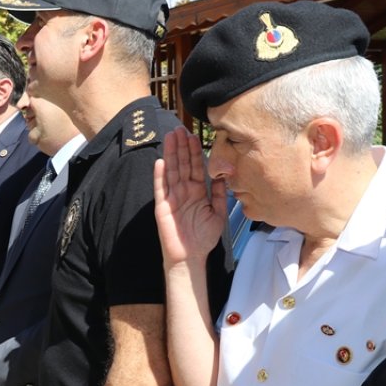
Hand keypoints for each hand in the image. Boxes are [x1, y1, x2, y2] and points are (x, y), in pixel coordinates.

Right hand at [154, 127, 226, 267]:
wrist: (191, 257)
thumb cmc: (204, 238)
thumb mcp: (218, 213)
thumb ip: (220, 194)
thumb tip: (225, 176)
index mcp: (197, 192)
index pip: (196, 167)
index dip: (195, 151)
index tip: (194, 135)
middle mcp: (184, 192)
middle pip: (182, 164)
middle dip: (181, 146)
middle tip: (180, 128)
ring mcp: (172, 198)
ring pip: (171, 171)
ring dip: (171, 154)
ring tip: (170, 137)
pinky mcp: (162, 207)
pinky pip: (161, 189)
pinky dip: (160, 176)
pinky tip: (161, 161)